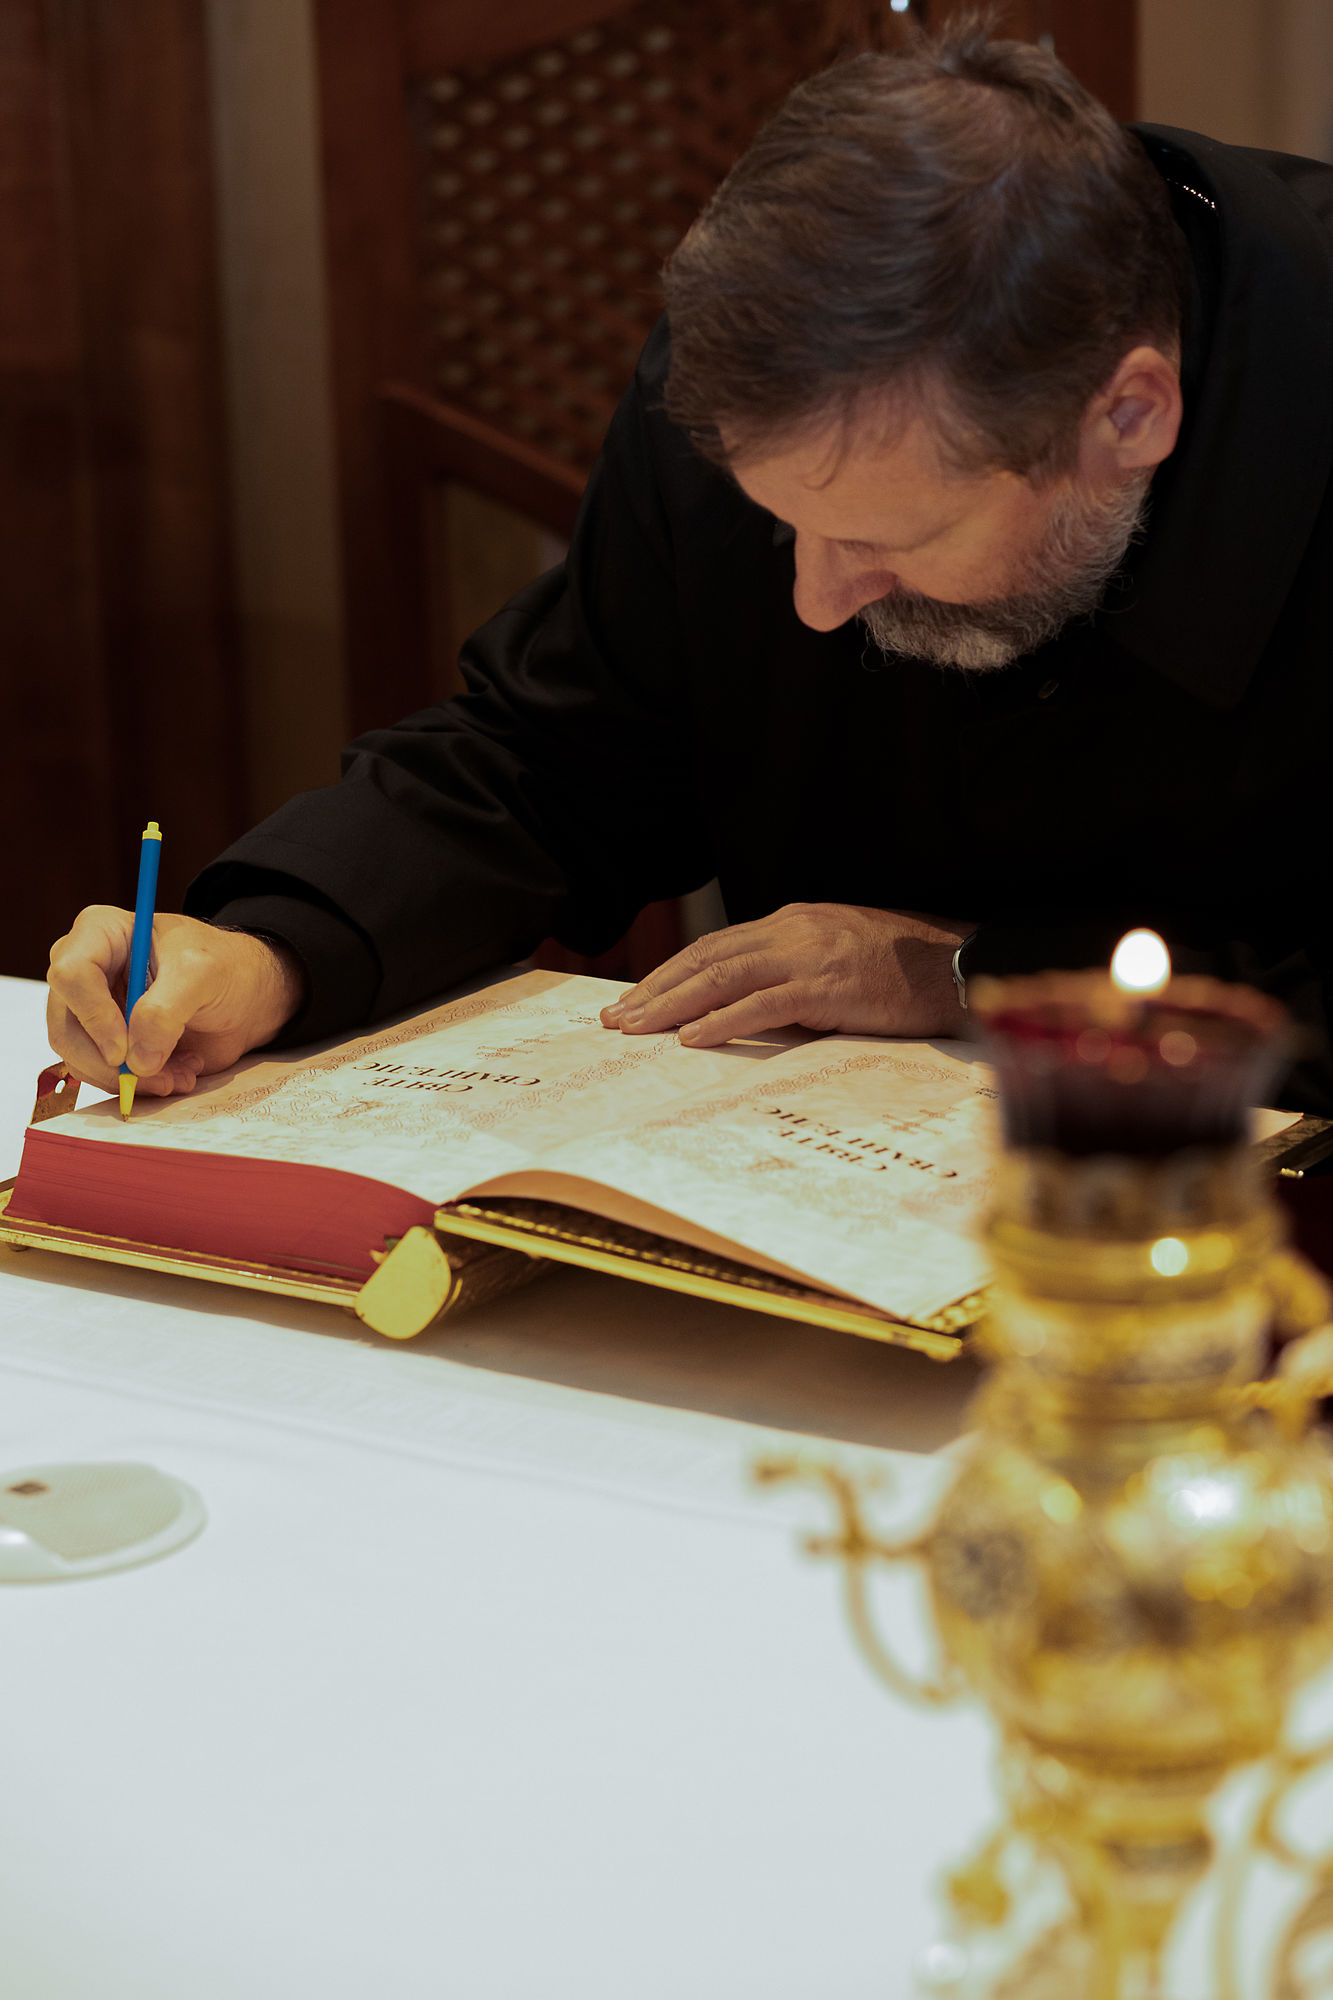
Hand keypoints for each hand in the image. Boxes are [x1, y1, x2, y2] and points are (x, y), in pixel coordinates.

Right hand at [47, 907, 305, 1097]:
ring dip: (129, 1079)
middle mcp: (85, 969)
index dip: (94, 1017)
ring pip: (80, 1057)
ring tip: (179, 1075)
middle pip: (66, 1025)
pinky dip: (138, 1085)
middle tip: (158, 1078)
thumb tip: (136, 1060)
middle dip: (110, 1063)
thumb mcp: (202, 974)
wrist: (243, 995)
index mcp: (100, 932)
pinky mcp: (104, 1042)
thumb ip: (166, 1011)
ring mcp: (91, 1009)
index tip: (125, 1051)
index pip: (71, 974)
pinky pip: (102, 1075)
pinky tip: (176, 1074)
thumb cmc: (223, 967)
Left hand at [599, 903, 972, 1046]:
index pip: (717, 945)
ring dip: (673, 1003)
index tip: (637, 997)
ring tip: (637, 1028)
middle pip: (707, 956)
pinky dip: (722, 1020)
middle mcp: (794, 930)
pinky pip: (763, 1003)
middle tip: (616, 1017)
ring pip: (723, 976)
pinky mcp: (829, 986)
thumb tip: (749, 1007)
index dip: (671, 972)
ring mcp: (810, 955)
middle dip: (656, 987)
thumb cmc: (905, 970)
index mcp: (794, 922)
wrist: (959, 965)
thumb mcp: (840, 960)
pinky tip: (692, 1038)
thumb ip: (795, 975)